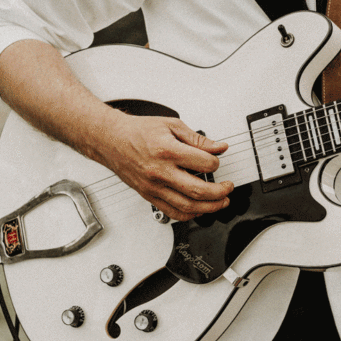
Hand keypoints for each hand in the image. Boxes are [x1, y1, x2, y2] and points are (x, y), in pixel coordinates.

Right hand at [101, 114, 233, 221]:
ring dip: (210, 208)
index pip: (203, 164)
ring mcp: (154, 187)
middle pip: (197, 190)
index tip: (217, 162)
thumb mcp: (172, 126)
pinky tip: (200, 209)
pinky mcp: (149, 196)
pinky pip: (173, 212)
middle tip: (228, 188)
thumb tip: (219, 147)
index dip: (216, 163)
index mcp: (167, 151)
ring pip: (187, 206)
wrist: (112, 140)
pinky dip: (190, 215)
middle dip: (220, 193)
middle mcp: (160, 171)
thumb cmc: (139, 132)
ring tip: (221, 202)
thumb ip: (198, 139)